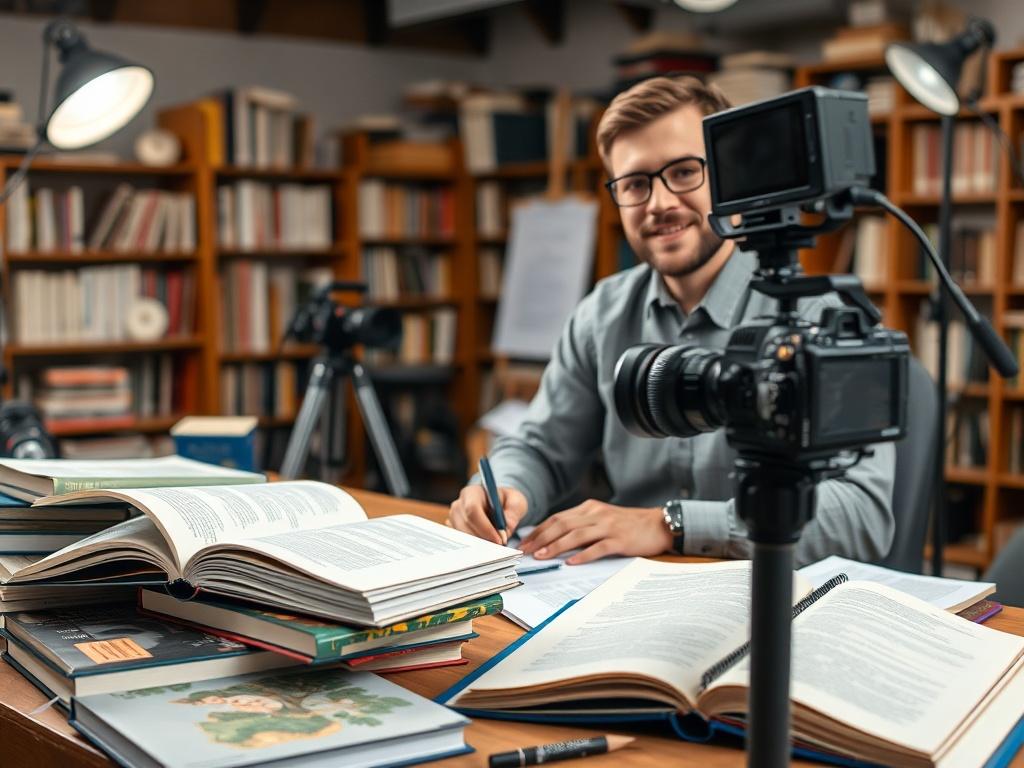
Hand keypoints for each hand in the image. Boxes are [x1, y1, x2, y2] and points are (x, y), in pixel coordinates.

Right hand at [448, 484, 527, 544]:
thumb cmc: (506, 501)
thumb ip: (513, 513)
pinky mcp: (455, 529)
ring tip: (495, 546)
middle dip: (483, 539)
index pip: (472, 510)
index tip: (499, 540)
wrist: (498, 504)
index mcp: (472, 492)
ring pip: (463, 536)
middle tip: (499, 547)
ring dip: (480, 544)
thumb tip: (507, 528)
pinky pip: (462, 542)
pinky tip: (487, 546)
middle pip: (465, 525)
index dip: (485, 527)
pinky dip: (475, 547)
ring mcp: (454, 518)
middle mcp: (459, 504)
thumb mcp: (516, 501)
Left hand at [518, 500, 671, 564]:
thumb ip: (581, 524)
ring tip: (541, 556)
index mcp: (589, 508)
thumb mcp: (602, 518)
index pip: (558, 518)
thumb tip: (555, 539)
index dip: (540, 529)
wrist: (658, 524)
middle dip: (542, 538)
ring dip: (556, 546)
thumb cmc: (627, 525)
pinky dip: (583, 555)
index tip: (525, 542)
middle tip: (526, 551)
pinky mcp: (620, 540)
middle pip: (563, 524)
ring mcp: (608, 526)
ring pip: (576, 535)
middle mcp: (596, 514)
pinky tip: (571, 562)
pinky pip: (598, 547)